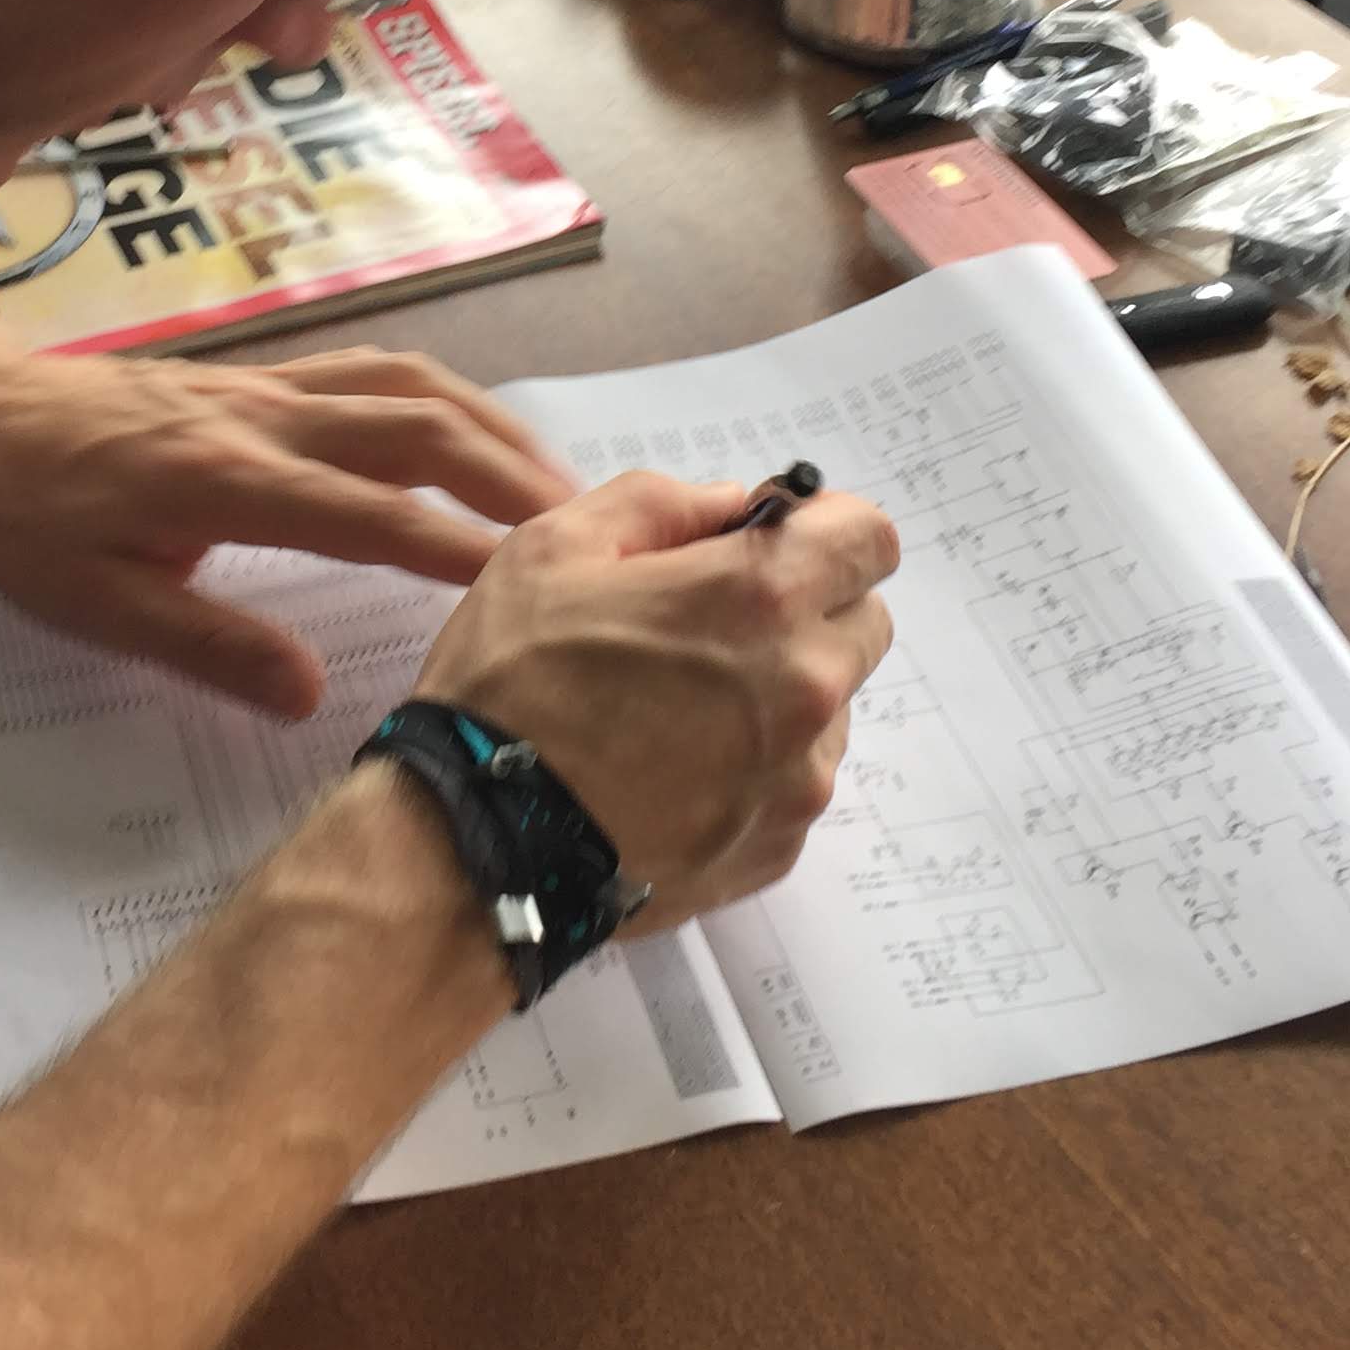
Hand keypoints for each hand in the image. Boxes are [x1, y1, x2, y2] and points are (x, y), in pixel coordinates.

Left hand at [0, 330, 576, 716]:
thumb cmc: (22, 517)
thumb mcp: (90, 605)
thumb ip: (206, 647)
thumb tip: (311, 694)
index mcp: (224, 480)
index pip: (371, 515)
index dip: (458, 549)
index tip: (533, 584)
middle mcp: (264, 419)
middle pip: (419, 428)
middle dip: (510, 478)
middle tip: (586, 533)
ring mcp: (268, 386)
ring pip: (409, 387)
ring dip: (492, 429)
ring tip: (553, 485)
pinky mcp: (262, 376)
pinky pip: (375, 372)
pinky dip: (444, 399)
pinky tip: (473, 435)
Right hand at [409, 474, 899, 927]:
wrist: (479, 842)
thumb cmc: (508, 682)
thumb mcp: (554, 547)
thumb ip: (660, 503)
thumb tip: (731, 506)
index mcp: (760, 597)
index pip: (870, 538)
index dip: (822, 531)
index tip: (767, 547)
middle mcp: (804, 687)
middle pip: (862, 623)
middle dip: (806, 610)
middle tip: (711, 629)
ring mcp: (799, 777)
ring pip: (830, 708)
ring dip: (781, 694)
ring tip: (680, 713)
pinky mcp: (779, 846)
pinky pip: (794, 782)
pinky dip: (755, 768)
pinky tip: (674, 772)